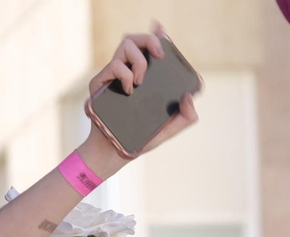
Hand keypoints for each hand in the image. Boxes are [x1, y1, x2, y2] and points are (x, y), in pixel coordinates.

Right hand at [84, 25, 199, 159]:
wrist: (115, 153)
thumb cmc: (141, 139)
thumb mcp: (170, 129)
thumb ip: (187, 116)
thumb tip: (189, 96)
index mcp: (145, 77)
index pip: (150, 48)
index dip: (157, 35)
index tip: (162, 30)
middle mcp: (129, 71)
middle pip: (137, 40)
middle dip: (150, 40)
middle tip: (159, 56)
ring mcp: (114, 75)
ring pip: (125, 45)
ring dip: (139, 60)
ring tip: (140, 81)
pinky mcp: (100, 82)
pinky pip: (115, 65)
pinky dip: (126, 74)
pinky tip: (129, 90)